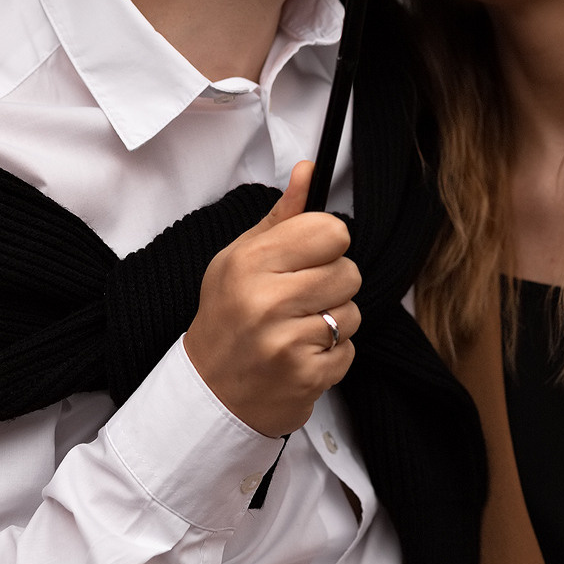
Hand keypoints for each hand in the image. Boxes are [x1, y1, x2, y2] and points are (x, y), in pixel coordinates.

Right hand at [184, 161, 360, 436]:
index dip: (327, 244)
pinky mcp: (306, 377)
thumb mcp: (241, 257)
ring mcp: (287, 342)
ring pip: (353, 313)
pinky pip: (350, 350)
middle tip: (301, 298)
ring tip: (298, 328)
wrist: (210, 393)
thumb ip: (282, 216)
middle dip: (332, 284)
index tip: (311, 257)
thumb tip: (309, 170)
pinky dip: (332, 354)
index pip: (331, 232)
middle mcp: (267, 300)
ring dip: (333, 321)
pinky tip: (301, 354)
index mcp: (251, 262)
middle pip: (349, 272)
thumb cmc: (228, 315)